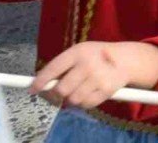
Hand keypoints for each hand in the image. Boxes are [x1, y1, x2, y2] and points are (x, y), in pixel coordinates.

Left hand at [31, 41, 157, 111]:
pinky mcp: (106, 91)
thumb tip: (39, 84)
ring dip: (69, 100)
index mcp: (78, 52)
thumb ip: (62, 66)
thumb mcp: (80, 52)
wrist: (125, 60)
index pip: (53, 68)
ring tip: (74, 92)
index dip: (40, 81)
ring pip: (72, 100)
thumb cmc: (95, 56)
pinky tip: (85, 95)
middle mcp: (87, 65)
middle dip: (55, 95)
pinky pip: (85, 105)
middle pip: (61, 90)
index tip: (32, 89)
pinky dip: (82, 103)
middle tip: (55, 94)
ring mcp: (98, 79)